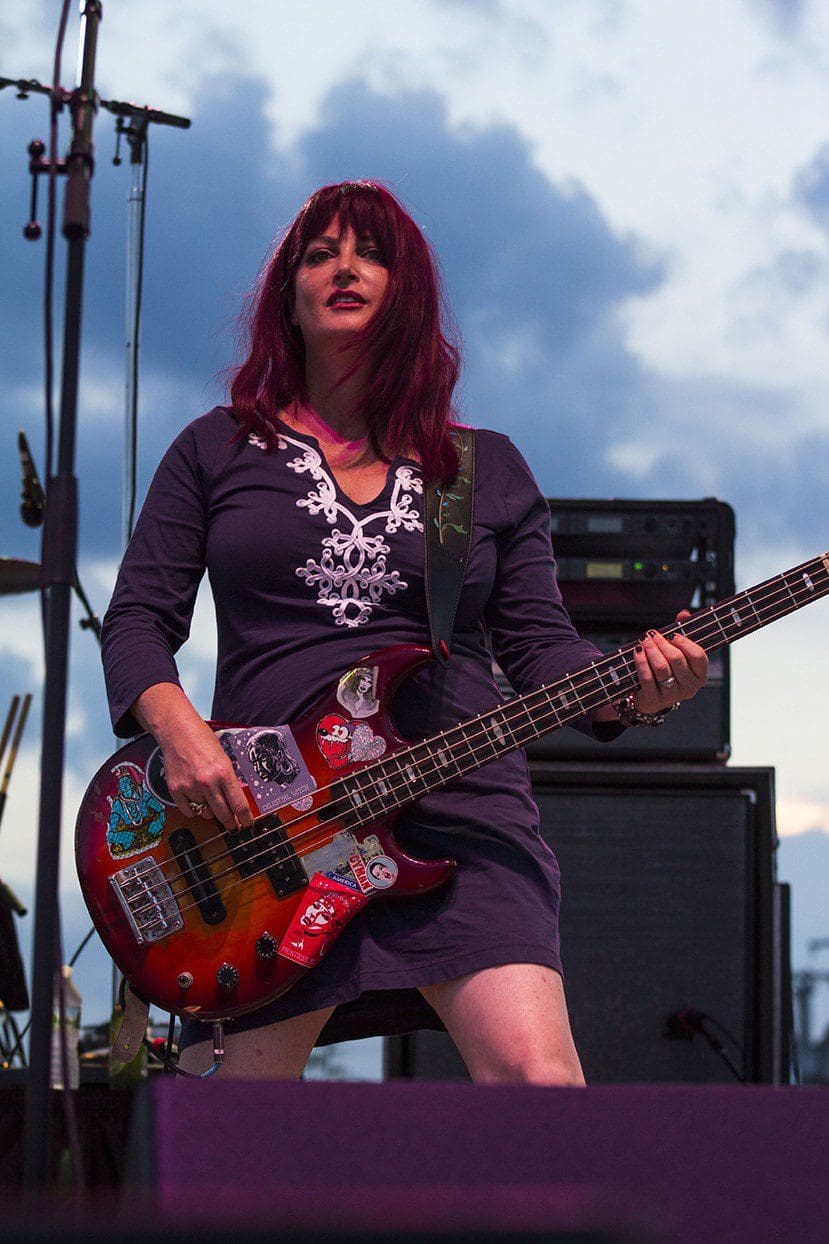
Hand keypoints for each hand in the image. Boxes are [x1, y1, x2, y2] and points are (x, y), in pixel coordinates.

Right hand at [131, 683, 252, 830]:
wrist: (177, 732)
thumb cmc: (201, 740)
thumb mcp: (224, 758)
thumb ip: (228, 779)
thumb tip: (234, 800)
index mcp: (224, 773)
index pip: (239, 804)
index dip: (245, 818)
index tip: (247, 824)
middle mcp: (208, 783)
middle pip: (224, 814)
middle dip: (231, 823)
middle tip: (233, 825)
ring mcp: (191, 788)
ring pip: (205, 813)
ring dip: (209, 811)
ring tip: (209, 800)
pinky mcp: (176, 790)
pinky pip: (188, 811)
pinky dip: (193, 809)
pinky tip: (196, 800)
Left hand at [631, 610, 708, 714]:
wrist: (651, 697)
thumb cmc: (668, 670)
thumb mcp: (678, 652)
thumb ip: (682, 632)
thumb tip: (684, 613)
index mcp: (700, 674)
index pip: (698, 655)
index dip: (684, 642)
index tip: (672, 634)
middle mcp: (689, 687)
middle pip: (677, 659)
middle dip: (662, 643)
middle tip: (652, 634)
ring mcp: (672, 695)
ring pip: (661, 667)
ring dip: (651, 650)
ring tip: (644, 640)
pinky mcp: (655, 699)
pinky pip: (647, 677)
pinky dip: (641, 661)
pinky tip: (637, 651)